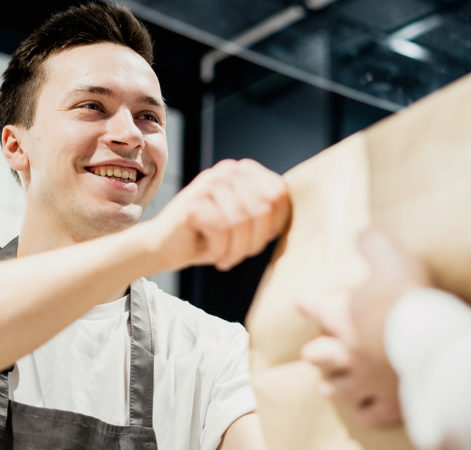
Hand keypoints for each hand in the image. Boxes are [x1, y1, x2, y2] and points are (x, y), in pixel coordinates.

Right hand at [146, 158, 288, 270]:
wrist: (162, 246)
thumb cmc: (207, 237)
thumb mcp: (244, 222)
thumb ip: (267, 212)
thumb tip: (307, 217)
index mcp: (243, 171)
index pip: (279, 195)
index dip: (273, 226)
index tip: (256, 241)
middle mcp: (227, 170)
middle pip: (263, 209)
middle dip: (255, 240)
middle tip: (239, 253)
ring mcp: (208, 183)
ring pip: (242, 222)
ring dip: (237, 249)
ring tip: (226, 257)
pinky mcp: (193, 201)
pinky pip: (222, 230)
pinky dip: (221, 250)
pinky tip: (213, 255)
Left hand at [298, 229, 429, 426]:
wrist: (436, 343)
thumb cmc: (409, 297)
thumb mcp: (390, 256)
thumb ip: (372, 244)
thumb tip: (361, 233)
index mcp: (344, 317)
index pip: (317, 307)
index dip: (308, 303)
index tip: (300, 302)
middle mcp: (349, 353)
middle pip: (322, 355)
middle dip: (316, 352)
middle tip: (311, 352)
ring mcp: (368, 382)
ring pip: (339, 389)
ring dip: (332, 387)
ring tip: (326, 389)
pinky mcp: (391, 405)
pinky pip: (370, 415)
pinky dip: (366, 415)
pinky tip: (364, 415)